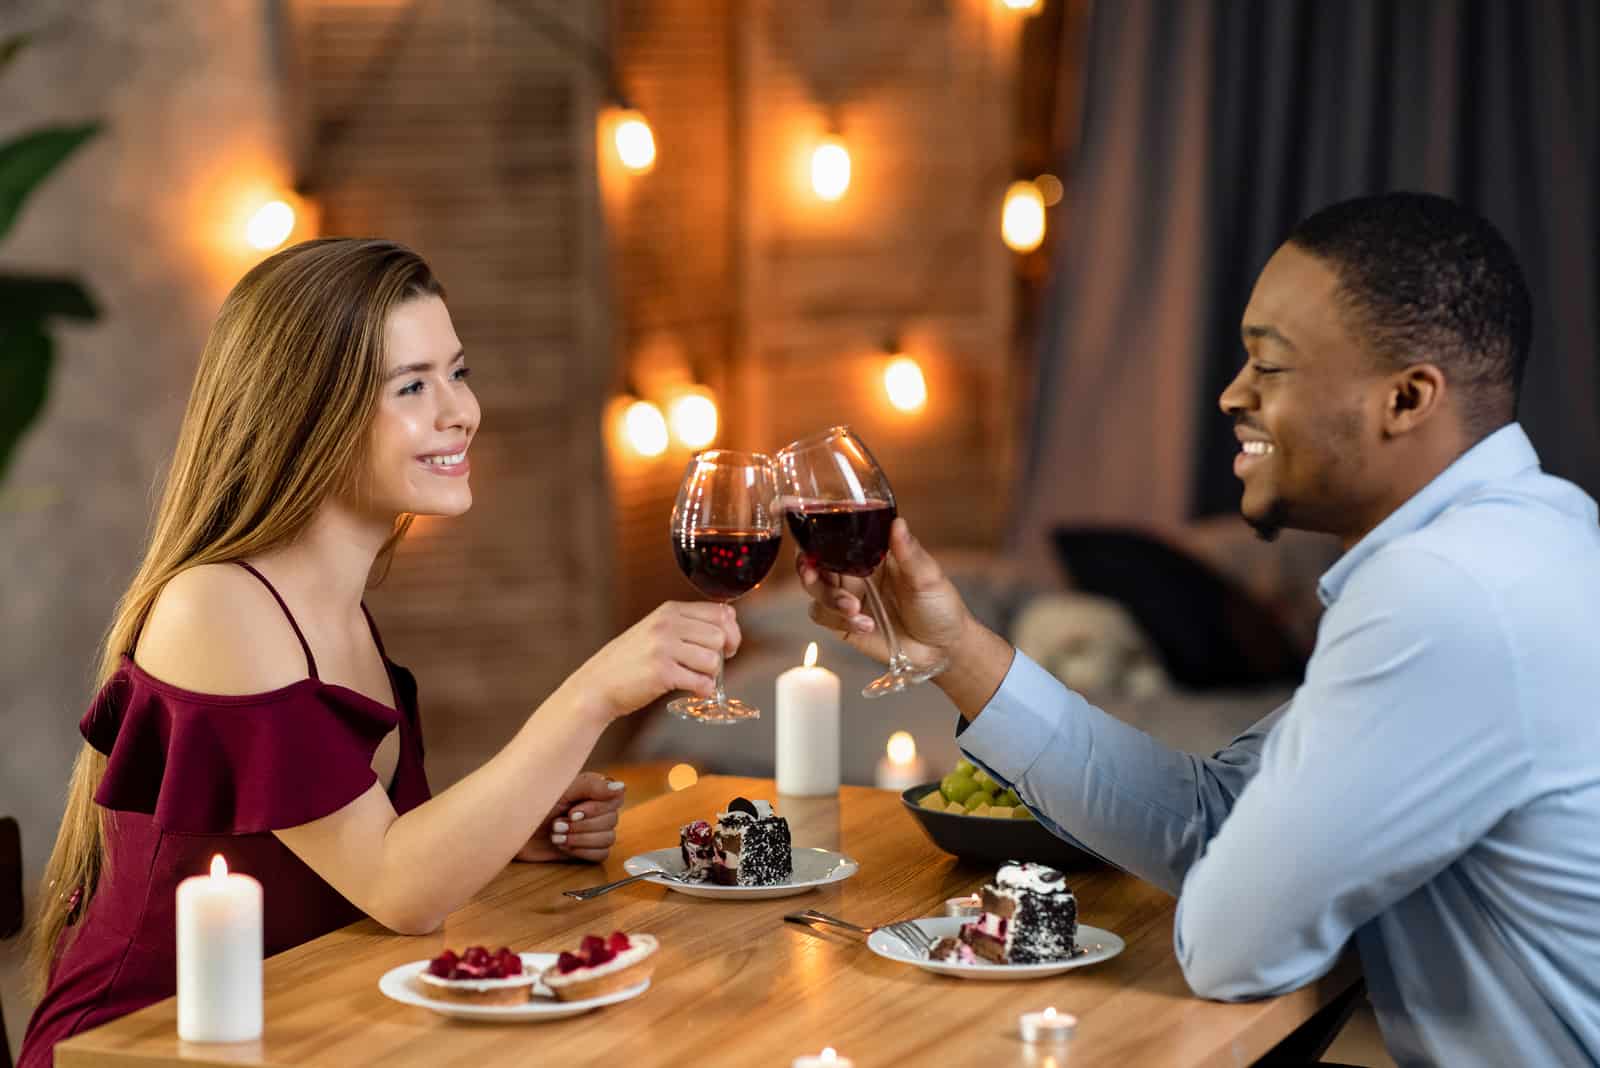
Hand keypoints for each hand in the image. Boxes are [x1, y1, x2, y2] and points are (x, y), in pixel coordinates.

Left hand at [515, 771, 625, 862]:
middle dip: (582, 825)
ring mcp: (591, 831)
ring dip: (580, 838)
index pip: (616, 798)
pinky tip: (563, 846)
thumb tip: (622, 787)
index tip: (573, 810)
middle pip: (612, 820)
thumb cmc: (531, 804)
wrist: (509, 830)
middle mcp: (596, 809)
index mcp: (592, 790)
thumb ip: (592, 785)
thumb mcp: (560, 789)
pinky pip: (601, 854)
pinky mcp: (585, 850)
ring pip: (608, 838)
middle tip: (557, 824)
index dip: (597, 807)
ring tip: (556, 835)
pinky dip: (582, 851)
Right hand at [564, 601, 740, 720]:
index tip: (728, 646)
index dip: (732, 632)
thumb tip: (729, 630)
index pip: (720, 613)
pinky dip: (703, 690)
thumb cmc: (630, 661)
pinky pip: (701, 682)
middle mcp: (667, 625)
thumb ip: (687, 626)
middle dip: (723, 655)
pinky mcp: (662, 672)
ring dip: (710, 674)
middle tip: (711, 667)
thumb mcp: (656, 630)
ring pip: (713, 660)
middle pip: (720, 636)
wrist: (597, 684)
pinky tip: (693, 690)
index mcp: (669, 611)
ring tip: (695, 678)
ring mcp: (663, 648)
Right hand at [797, 518, 970, 668]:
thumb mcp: (928, 578)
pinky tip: (865, 625)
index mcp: (874, 551)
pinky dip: (838, 620)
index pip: (839, 535)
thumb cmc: (940, 606)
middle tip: (811, 574)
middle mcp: (856, 571)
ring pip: (815, 589)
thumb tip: (898, 523)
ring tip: (854, 608)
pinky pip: (823, 616)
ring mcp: (848, 596)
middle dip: (808, 568)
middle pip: (817, 561)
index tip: (813, 541)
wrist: (942, 649)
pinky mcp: (843, 623)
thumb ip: (909, 552)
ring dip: (828, 597)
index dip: (819, 536)